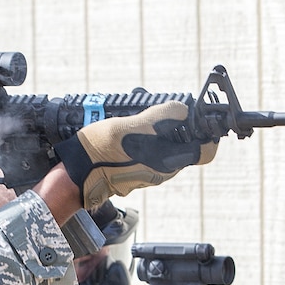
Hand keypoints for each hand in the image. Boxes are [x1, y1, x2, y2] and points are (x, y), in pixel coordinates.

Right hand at [53, 101, 217, 209]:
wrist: (77, 173)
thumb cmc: (101, 152)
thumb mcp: (130, 126)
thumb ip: (159, 116)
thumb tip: (182, 110)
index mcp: (167, 162)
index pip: (205, 151)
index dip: (207, 133)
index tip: (201, 118)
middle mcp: (163, 171)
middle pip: (186, 146)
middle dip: (179, 128)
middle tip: (162, 113)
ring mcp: (150, 174)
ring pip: (167, 149)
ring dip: (160, 133)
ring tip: (140, 120)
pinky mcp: (138, 173)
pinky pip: (151, 154)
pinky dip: (147, 141)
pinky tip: (130, 132)